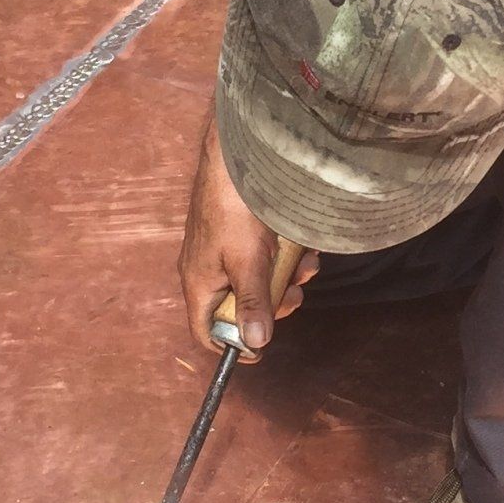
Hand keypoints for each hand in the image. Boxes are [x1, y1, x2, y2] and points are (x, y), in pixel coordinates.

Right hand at [179, 120, 315, 359]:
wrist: (237, 154)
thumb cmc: (234, 207)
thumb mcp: (248, 261)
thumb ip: (253, 303)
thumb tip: (255, 345)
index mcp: (200, 283)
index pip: (206, 332)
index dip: (231, 346)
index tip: (262, 348)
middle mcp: (209, 271)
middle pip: (241, 309)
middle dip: (273, 303)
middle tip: (293, 293)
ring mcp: (226, 252)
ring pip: (259, 282)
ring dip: (286, 277)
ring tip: (304, 263)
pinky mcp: (243, 235)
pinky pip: (266, 258)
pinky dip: (286, 256)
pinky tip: (302, 247)